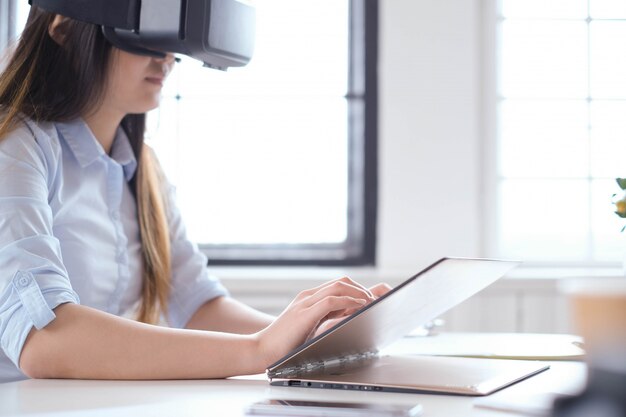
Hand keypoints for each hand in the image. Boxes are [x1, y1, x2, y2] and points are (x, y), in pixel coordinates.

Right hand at [254, 277, 377, 368]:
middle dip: (361, 289)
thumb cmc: (285, 344)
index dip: (356, 288)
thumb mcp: (308, 327)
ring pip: (338, 286)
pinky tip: (358, 308)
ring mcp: (305, 303)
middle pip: (341, 281)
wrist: (262, 350)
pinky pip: (332, 300)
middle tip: (374, 301)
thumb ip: (324, 318)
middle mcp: (307, 296)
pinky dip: (348, 301)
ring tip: (370, 303)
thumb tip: (348, 316)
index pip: (337, 284)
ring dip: (358, 293)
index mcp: (308, 298)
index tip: (370, 299)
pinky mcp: (304, 314)